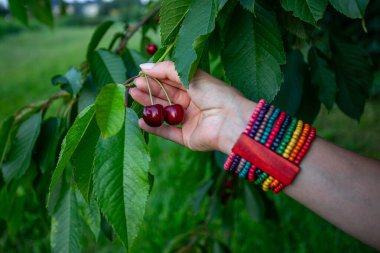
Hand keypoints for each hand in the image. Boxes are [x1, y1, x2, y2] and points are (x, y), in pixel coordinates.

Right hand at [129, 61, 255, 153]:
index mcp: (197, 87)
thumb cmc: (215, 94)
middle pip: (167, 96)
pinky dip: (155, 128)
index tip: (139, 75)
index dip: (156, 77)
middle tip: (132, 86)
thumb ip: (167, 70)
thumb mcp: (190, 75)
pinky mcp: (188, 138)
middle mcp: (194, 103)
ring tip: (133, 97)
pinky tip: (141, 121)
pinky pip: (168, 133)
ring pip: (165, 114)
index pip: (172, 81)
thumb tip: (144, 66)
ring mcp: (190, 121)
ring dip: (149, 106)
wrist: (231, 121)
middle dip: (150, 90)